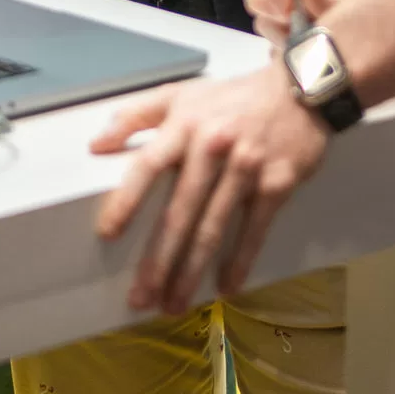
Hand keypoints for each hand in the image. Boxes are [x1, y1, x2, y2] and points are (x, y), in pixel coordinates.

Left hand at [94, 65, 330, 314]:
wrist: (298, 89)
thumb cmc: (231, 98)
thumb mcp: (181, 94)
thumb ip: (136, 114)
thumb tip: (96, 145)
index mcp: (185, 124)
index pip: (148, 165)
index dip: (126, 200)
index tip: (107, 234)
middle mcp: (213, 147)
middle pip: (179, 211)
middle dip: (158, 260)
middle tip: (140, 298)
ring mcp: (247, 167)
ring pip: (213, 228)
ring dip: (191, 271)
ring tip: (173, 304)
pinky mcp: (276, 184)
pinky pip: (254, 230)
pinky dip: (240, 262)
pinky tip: (226, 288)